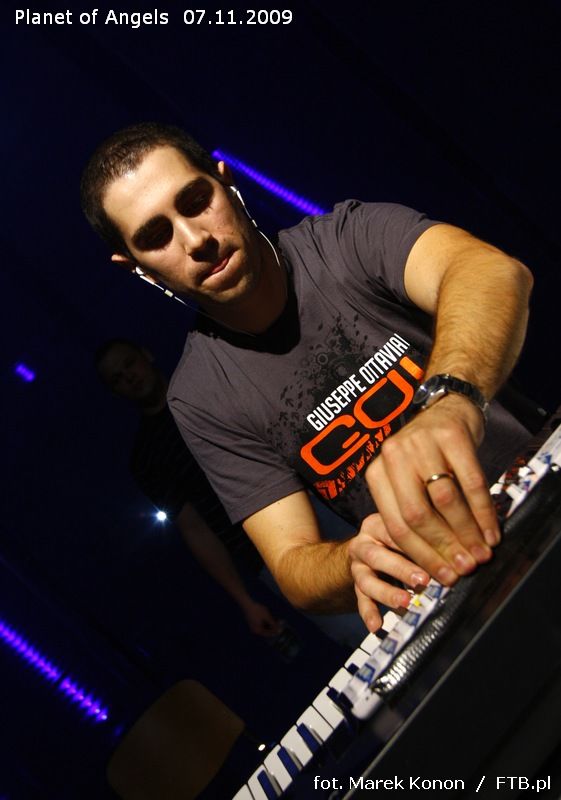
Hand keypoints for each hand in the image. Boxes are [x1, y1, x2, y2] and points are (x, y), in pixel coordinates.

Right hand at [242, 601, 281, 636]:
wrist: (247, 603)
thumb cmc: (257, 610)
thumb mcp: (267, 617)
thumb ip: (273, 624)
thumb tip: (279, 629)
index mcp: (258, 631)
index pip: (269, 634)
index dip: (276, 631)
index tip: (282, 628)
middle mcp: (255, 630)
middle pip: (267, 631)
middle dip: (274, 627)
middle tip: (280, 623)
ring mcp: (254, 626)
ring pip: (265, 627)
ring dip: (271, 624)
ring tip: (277, 620)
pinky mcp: (253, 621)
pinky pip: (262, 624)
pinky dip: (267, 622)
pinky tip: (271, 618)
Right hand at [348, 514, 428, 631]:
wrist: (365, 550)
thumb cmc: (394, 542)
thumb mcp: (404, 534)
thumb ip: (423, 542)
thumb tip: (454, 558)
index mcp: (377, 525)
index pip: (394, 532)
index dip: (416, 545)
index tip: (437, 559)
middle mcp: (363, 544)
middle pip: (378, 556)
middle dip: (401, 569)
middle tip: (423, 581)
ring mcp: (357, 566)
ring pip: (367, 580)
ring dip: (387, 593)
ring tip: (405, 603)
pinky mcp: (355, 585)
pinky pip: (360, 600)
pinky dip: (369, 614)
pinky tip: (377, 626)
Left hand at [365, 393, 497, 585]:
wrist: (446, 407)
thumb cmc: (426, 454)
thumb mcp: (407, 480)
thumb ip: (413, 515)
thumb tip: (434, 565)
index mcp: (377, 473)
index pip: (395, 524)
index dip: (419, 554)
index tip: (440, 576)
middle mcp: (394, 456)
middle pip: (417, 515)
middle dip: (443, 548)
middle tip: (463, 569)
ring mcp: (422, 443)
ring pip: (444, 500)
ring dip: (466, 533)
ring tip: (479, 554)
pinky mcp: (451, 436)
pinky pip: (471, 482)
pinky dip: (483, 512)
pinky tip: (491, 531)